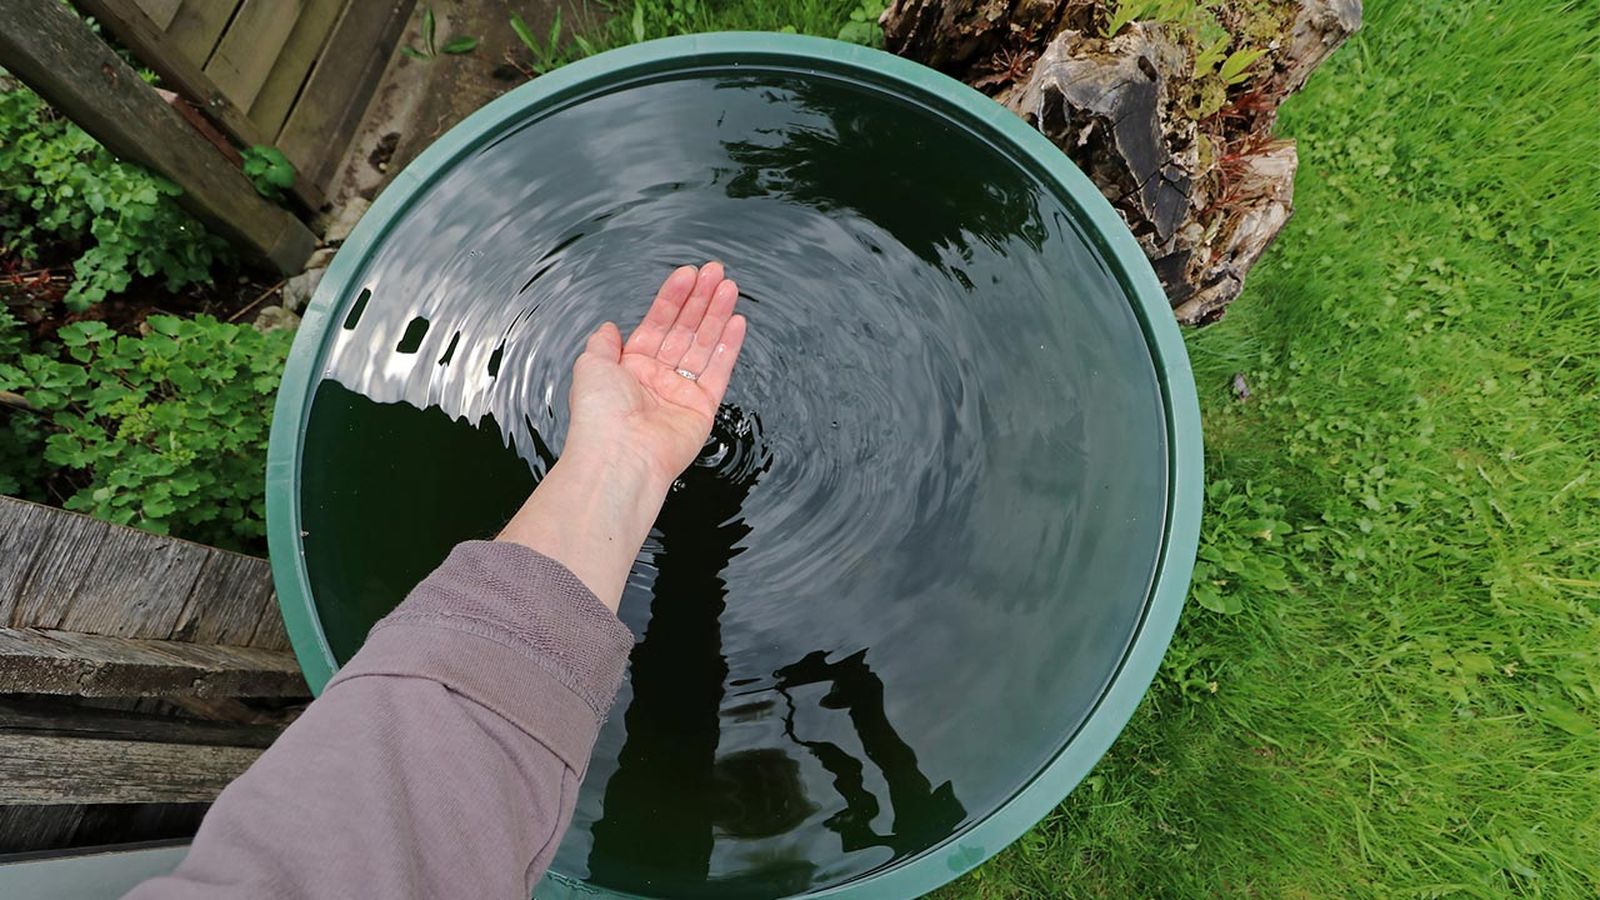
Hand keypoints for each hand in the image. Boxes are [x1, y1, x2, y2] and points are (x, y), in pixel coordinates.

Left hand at [497, 263, 747, 610]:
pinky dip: (728, 346)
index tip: (688, 274)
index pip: (657, 323)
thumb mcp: (590, 366)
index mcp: (630, 367)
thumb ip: (603, 343)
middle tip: (716, 271)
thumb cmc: (599, 416)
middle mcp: (657, 378)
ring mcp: (681, 393)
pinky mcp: (702, 409)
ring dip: (717, 315)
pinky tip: (736, 321)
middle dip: (701, 299)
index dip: (673, 298)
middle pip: (684, 329)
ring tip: (729, 287)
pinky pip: (718, 371)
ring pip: (703, 344)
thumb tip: (608, 328)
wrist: (619, 457)